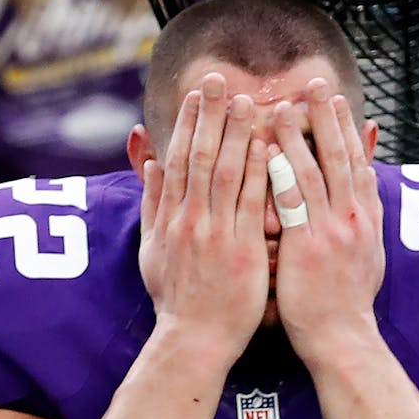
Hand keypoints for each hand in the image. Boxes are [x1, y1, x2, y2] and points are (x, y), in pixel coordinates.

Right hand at [138, 73, 269, 355]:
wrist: (194, 340)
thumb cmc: (177, 300)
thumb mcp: (152, 250)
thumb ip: (152, 205)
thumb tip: (150, 164)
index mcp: (170, 218)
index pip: (178, 159)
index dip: (187, 123)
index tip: (197, 94)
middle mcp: (190, 220)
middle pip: (199, 156)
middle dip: (210, 115)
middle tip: (219, 79)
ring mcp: (215, 234)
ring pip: (225, 173)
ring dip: (236, 133)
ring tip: (248, 100)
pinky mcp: (242, 250)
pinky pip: (251, 202)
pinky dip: (257, 172)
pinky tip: (268, 145)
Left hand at [270, 79, 384, 362]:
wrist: (343, 340)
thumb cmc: (347, 305)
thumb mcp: (368, 256)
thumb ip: (363, 220)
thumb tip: (365, 189)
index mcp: (366, 219)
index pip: (356, 163)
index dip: (345, 129)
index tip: (336, 101)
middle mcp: (353, 218)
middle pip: (339, 156)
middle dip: (326, 117)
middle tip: (314, 84)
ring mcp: (332, 230)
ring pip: (315, 170)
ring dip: (297, 134)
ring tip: (280, 105)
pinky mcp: (309, 245)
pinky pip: (293, 200)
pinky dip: (281, 171)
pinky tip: (265, 149)